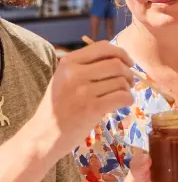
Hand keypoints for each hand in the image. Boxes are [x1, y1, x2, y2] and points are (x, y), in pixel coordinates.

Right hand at [34, 41, 134, 157]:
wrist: (44, 134)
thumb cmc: (59, 106)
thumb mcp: (65, 78)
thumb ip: (87, 66)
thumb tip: (121, 59)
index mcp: (68, 62)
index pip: (103, 47)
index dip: (121, 53)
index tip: (128, 63)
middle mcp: (74, 73)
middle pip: (116, 64)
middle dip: (129, 73)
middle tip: (129, 83)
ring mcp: (83, 91)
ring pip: (121, 81)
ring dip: (128, 89)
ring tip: (121, 95)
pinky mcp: (92, 109)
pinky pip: (122, 97)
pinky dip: (128, 99)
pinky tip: (123, 103)